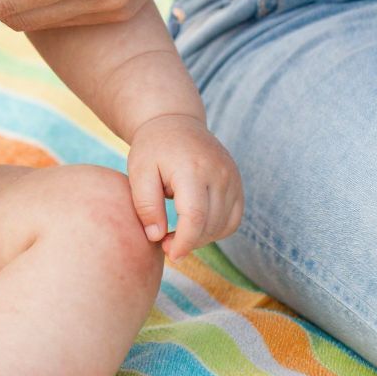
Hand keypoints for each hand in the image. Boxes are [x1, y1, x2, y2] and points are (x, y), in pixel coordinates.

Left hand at [126, 114, 243, 261]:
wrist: (176, 122)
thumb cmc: (153, 148)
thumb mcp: (139, 172)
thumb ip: (146, 205)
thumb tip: (156, 237)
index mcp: (192, 169)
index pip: (195, 217)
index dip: (183, 242)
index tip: (169, 253)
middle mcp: (219, 173)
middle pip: (211, 224)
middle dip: (189, 242)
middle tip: (165, 243)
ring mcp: (232, 177)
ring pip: (225, 224)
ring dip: (203, 238)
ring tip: (178, 233)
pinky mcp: (237, 183)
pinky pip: (234, 218)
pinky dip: (217, 229)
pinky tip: (195, 226)